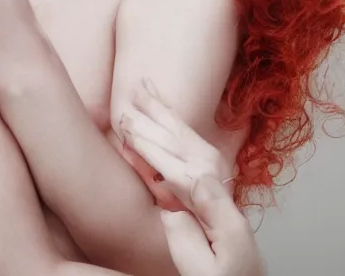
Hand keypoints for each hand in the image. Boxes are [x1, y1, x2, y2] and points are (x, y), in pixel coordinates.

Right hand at [120, 80, 265, 275]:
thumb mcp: (206, 272)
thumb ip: (187, 242)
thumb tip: (168, 209)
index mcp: (217, 207)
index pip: (179, 172)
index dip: (152, 151)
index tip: (127, 132)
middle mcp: (219, 183)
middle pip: (182, 144)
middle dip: (153, 122)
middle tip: (126, 102)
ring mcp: (217, 177)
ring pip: (186, 136)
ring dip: (161, 110)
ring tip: (141, 87)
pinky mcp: (211, 177)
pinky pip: (189, 140)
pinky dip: (172, 120)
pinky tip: (161, 107)